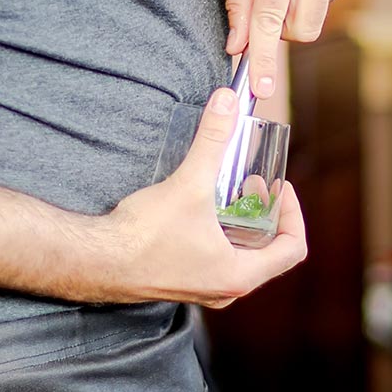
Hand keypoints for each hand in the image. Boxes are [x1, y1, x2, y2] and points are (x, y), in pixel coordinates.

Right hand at [104, 88, 306, 307]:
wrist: (96, 261)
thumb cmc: (144, 235)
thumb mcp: (189, 184)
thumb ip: (213, 140)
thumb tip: (229, 102)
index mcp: (239, 275)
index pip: (292, 250)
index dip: (294, 215)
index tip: (281, 188)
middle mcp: (226, 290)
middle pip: (269, 254)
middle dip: (266, 216)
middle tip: (253, 185)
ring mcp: (204, 289)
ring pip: (241, 258)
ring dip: (242, 226)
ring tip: (229, 194)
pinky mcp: (182, 282)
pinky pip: (216, 261)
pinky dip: (220, 236)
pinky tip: (202, 211)